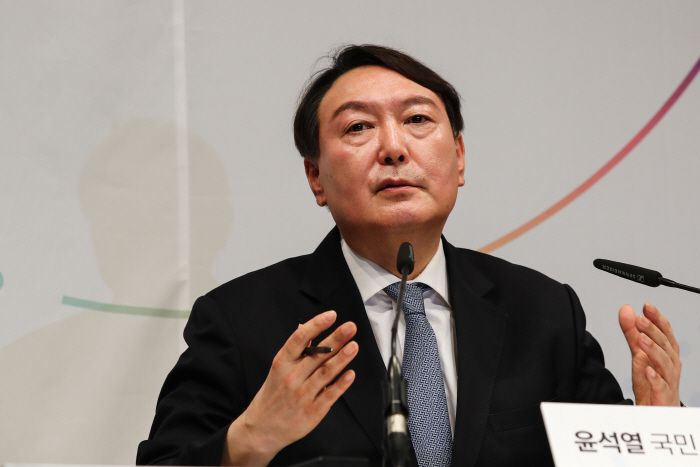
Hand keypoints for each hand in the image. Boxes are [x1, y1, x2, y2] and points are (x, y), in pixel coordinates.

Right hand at [221, 310, 357, 464]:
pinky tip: (350, 374)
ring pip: (326, 373)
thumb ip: (295, 350)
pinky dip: (341, 384)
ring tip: (354, 345)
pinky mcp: (313, 410)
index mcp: (282, 363)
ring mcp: (303, 394)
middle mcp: (292, 377)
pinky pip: (330, 394)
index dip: (316, 325)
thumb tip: (305, 328)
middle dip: (336, 339)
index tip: (330, 316)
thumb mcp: (278, 369)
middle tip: (350, 327)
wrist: (262, 429)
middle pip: (317, 354)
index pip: (299, 339)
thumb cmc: (272, 396)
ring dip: (342, 358)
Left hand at [618, 303, 680, 405]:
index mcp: (667, 353)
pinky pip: (661, 386)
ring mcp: (669, 380)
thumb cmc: (652, 381)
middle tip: (640, 319)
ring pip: (665, 363)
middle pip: (666, 345)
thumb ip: (632, 332)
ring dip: (653, 349)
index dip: (657, 319)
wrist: (657, 410)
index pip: (665, 332)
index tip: (647, 306)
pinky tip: (646, 369)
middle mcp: (671, 365)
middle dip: (653, 331)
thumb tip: (627, 310)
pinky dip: (655, 377)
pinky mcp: (663, 396)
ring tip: (640, 338)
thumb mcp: (639, 353)